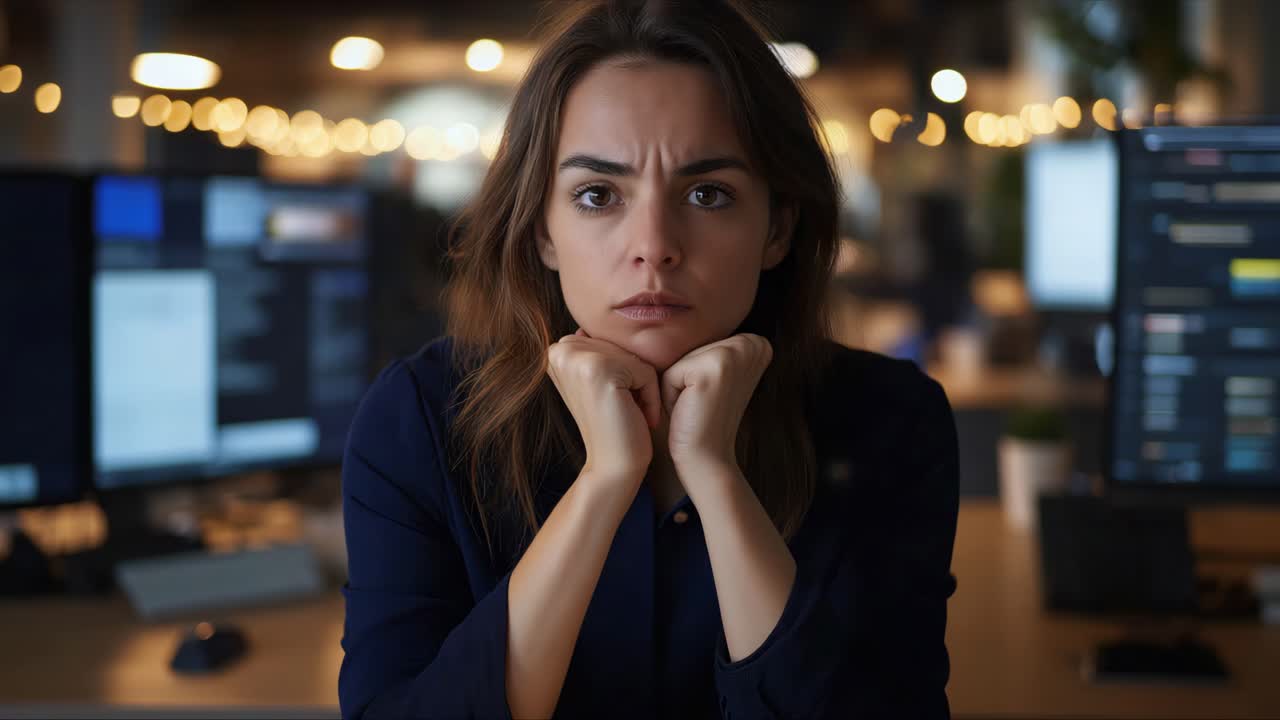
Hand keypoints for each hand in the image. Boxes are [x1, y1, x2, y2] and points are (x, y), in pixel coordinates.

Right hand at [546, 329, 661, 487]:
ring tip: (628, 412)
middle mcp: (560, 349)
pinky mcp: (600, 370)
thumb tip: (592, 324)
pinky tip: (637, 416)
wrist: (613, 465)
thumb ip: (593, 349)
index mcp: (555, 349)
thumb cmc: (613, 423)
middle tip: (621, 409)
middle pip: (622, 345)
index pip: (609, 340)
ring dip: (642, 386)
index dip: (620, 371)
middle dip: (632, 377)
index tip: (611, 401)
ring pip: (635, 356)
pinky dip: (650, 395)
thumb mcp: (596, 380)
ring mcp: (577, 358)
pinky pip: (645, 370)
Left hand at [661, 333, 772, 478]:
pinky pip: (669, 373)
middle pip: (689, 347)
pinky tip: (688, 410)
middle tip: (703, 403)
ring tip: (695, 406)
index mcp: (756, 342)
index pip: (701, 340)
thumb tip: (679, 316)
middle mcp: (751, 343)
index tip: (713, 395)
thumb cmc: (704, 418)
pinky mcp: (711, 369)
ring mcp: (732, 354)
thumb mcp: (716, 375)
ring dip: (676, 385)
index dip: (697, 371)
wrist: (707, 458)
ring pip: (678, 359)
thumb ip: (711, 348)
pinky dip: (669, 395)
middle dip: (686, 376)